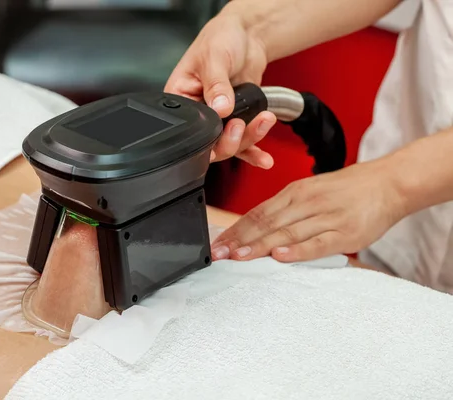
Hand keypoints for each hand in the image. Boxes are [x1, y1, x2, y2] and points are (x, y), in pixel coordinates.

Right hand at [164, 12, 275, 167]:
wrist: (246, 35)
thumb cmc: (220, 39)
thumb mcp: (214, 58)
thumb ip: (216, 84)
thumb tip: (220, 107)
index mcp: (180, 99)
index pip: (188, 129)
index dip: (207, 135)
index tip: (225, 127)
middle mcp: (197, 114)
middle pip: (209, 144)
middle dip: (230, 140)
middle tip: (241, 124)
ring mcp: (218, 120)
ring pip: (230, 145)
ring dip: (249, 139)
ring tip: (264, 122)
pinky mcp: (236, 120)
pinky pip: (243, 144)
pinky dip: (254, 153)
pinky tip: (264, 159)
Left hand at [210, 158, 407, 261]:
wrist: (388, 183)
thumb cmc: (347, 190)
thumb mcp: (311, 192)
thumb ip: (286, 210)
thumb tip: (256, 229)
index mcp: (295, 191)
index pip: (257, 212)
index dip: (235, 229)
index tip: (217, 244)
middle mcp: (306, 202)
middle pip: (266, 222)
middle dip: (239, 239)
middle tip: (219, 253)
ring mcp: (325, 217)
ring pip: (287, 233)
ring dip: (260, 245)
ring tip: (239, 256)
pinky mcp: (345, 233)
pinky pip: (317, 243)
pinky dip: (297, 251)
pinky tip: (280, 257)